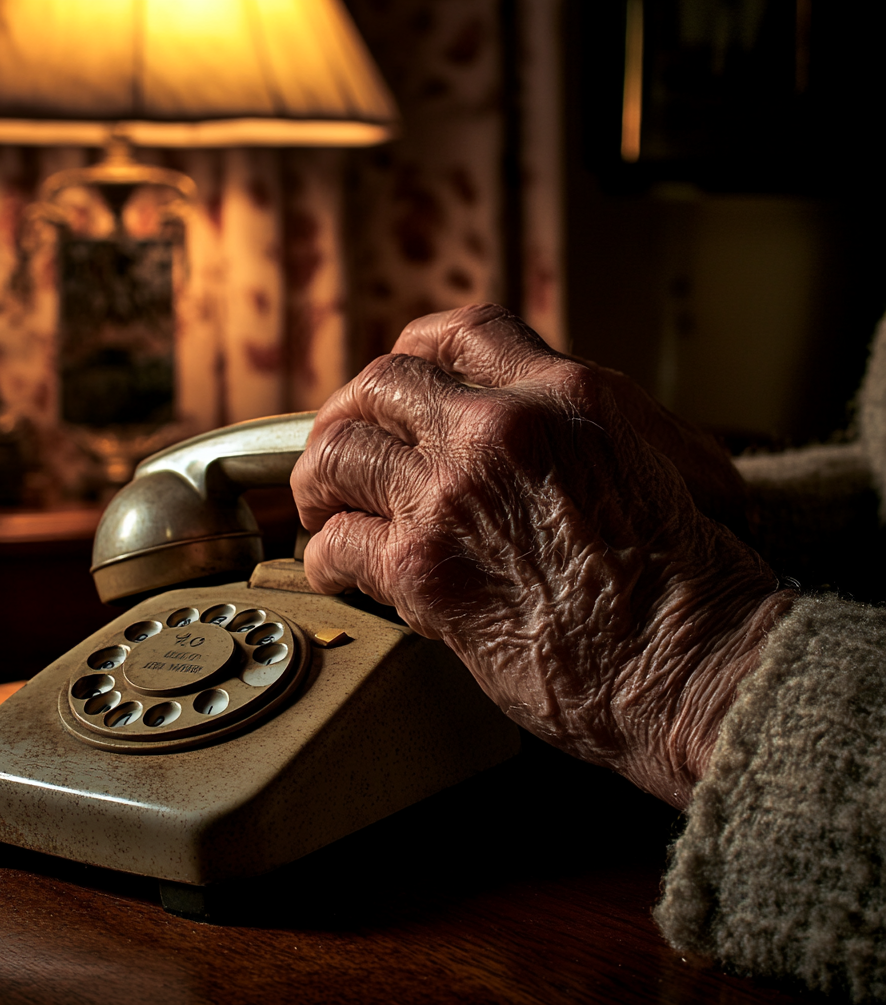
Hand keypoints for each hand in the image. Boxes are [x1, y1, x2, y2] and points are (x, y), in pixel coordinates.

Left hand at [291, 304, 794, 806]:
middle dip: (348, 413)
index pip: (463, 332)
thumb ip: (603, 427)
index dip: (415, 351)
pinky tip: (334, 571)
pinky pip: (338, 542)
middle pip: (382, 383)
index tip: (398, 385)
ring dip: (319, 479)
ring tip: (320, 506)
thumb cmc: (692, 583)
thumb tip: (560, 423)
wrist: (690, 665)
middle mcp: (500, 429)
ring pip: (341, 451)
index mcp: (567, 396)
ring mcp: (454, 493)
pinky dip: (323, 557)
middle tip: (342, 448)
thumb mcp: (667, 463)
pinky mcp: (424, 568)